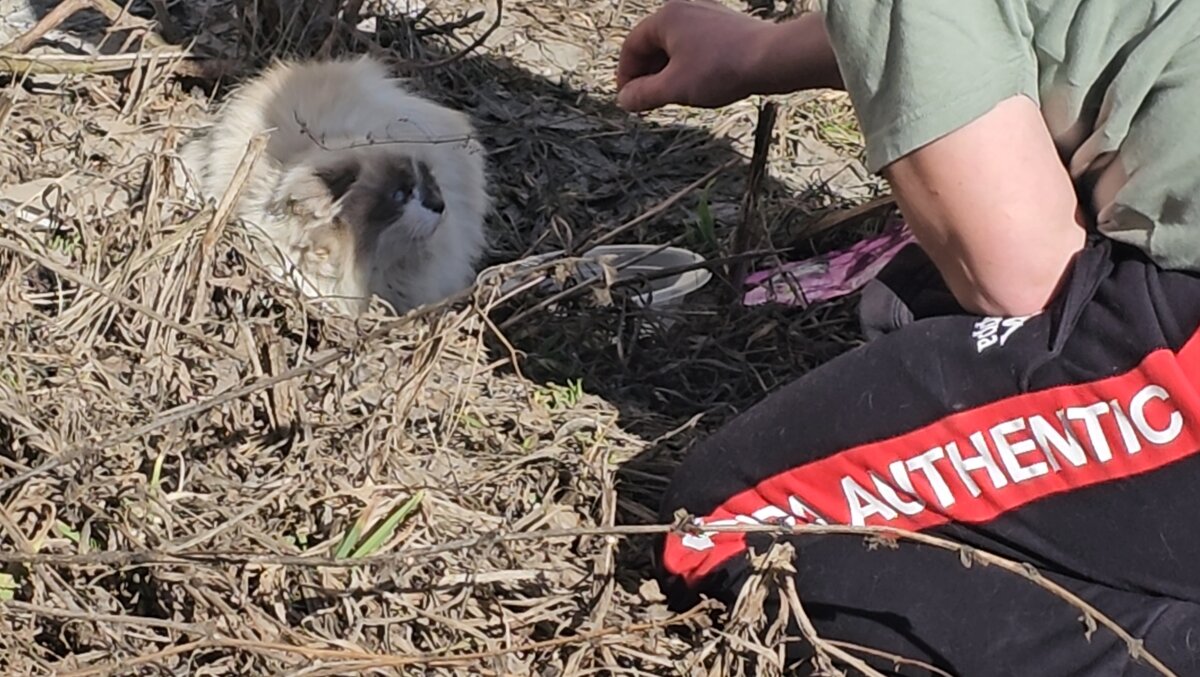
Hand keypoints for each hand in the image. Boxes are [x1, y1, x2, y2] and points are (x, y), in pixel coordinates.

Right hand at [616, 0, 773, 112]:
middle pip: (653, 43)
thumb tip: (624, 100)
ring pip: (675, 45)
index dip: (625, 76)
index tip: (628, 99)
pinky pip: (696, 44)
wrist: (771, 59)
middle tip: (647, 101)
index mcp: (666, 17)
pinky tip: (695, 84)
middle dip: (647, 74)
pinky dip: (688, 64)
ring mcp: (707, 14)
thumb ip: (643, 95)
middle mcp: (685, 8)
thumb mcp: (674, 88)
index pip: (632, 46)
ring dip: (667, 71)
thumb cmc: (721, 69)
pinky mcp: (725, 25)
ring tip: (671, 96)